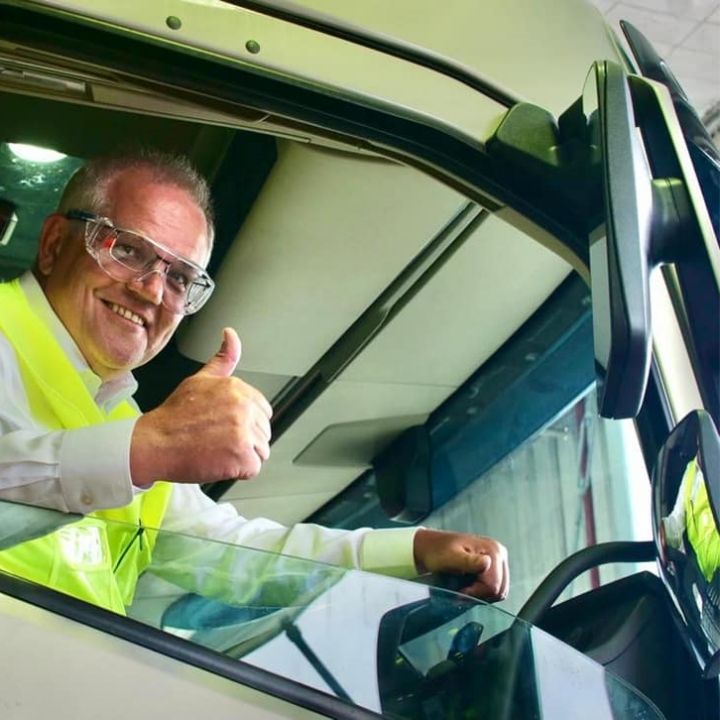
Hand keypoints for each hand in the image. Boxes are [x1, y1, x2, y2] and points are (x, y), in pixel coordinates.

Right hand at [131, 327, 271, 485]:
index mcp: (238, 389)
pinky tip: (218, 462)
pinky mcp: (242, 456)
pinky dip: (238, 471)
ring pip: (261, 450)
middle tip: (217, 440)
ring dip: (242, 456)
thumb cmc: (174, 416)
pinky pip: (254, 468)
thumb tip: (231, 334)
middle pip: (264, 431)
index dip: (245, 422)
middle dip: (245, 439)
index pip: (263, 411)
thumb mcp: (199, 380)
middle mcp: (245, 408)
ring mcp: (245, 432)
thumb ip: (223, 359)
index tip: (224, 426)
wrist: (154, 443)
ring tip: (216, 450)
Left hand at [413, 529, 508, 601]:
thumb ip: (468, 562)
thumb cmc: (436, 552)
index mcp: (492, 549)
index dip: (475, 593)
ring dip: (481, 594)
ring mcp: (499, 560)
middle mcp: (499, 553)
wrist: (430, 547)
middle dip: (479, 594)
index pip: (493, 586)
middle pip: (499, 590)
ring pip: (499, 592)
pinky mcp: (495, 567)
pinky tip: (469, 585)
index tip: (459, 591)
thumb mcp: (449, 558)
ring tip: (464, 587)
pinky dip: (482, 592)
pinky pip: (496, 589)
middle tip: (461, 590)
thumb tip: (487, 563)